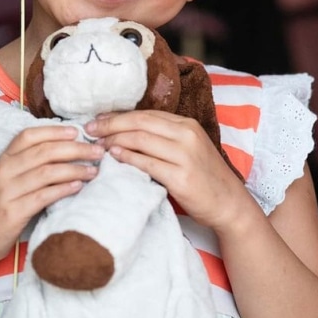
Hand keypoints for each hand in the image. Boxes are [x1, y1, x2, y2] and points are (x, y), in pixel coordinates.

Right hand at [0, 125, 101, 265]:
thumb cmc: (1, 205)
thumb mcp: (11, 178)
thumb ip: (31, 164)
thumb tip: (68, 149)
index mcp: (4, 159)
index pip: (29, 136)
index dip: (54, 131)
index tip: (77, 132)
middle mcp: (4, 171)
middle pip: (44, 152)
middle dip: (75, 150)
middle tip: (98, 152)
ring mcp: (7, 191)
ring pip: (46, 173)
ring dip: (74, 170)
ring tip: (94, 171)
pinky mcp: (12, 212)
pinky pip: (43, 196)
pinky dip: (63, 190)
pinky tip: (78, 188)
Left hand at [84, 110, 249, 231]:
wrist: (228, 203)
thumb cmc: (203, 177)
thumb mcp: (187, 148)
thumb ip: (162, 138)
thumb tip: (125, 132)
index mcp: (187, 125)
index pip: (146, 114)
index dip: (118, 116)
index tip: (98, 120)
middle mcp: (187, 135)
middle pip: (140, 123)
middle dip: (110, 124)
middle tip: (89, 130)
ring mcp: (185, 156)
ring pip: (141, 140)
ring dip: (114, 140)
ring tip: (98, 145)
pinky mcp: (181, 177)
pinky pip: (147, 163)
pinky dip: (128, 158)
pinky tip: (114, 157)